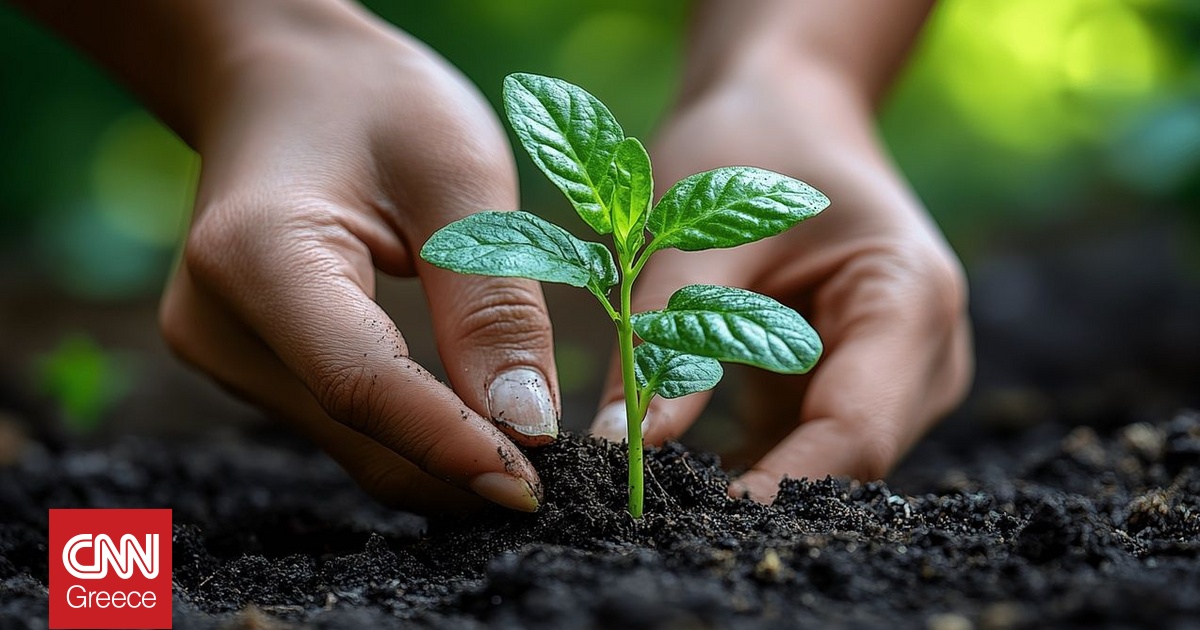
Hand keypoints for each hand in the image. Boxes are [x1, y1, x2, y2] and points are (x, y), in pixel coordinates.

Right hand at [158, 10, 557, 511]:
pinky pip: (343, 423)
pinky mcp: (244, 364)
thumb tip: (529, 426)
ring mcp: (219, 351)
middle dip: (460, 466)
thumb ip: (491, 301)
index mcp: (259, 254)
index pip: (362, 384)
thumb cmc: (374, 103)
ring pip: (352, 443)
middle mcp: (216, 321)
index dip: (454, 444)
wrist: (281, 81)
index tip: (538, 486)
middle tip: (561, 479)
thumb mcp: (457, 175)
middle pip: (356, 431)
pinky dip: (413, 432)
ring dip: (442, 458)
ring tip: (530, 447)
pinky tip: (476, 422)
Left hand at [590, 69, 971, 501]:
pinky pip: (805, 448)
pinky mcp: (850, 387)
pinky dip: (749, 464)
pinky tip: (682, 476)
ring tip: (661, 500)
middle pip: (849, 460)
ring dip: (750, 484)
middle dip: (761, 494)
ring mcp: (894, 377)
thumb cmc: (749, 144)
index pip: (856, 429)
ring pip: (827, 466)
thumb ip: (664, 338)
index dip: (780, 487)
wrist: (785, 110)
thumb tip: (616, 448)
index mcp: (909, 296)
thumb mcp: (696, 230)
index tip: (690, 519)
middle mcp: (923, 351)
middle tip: (657, 518)